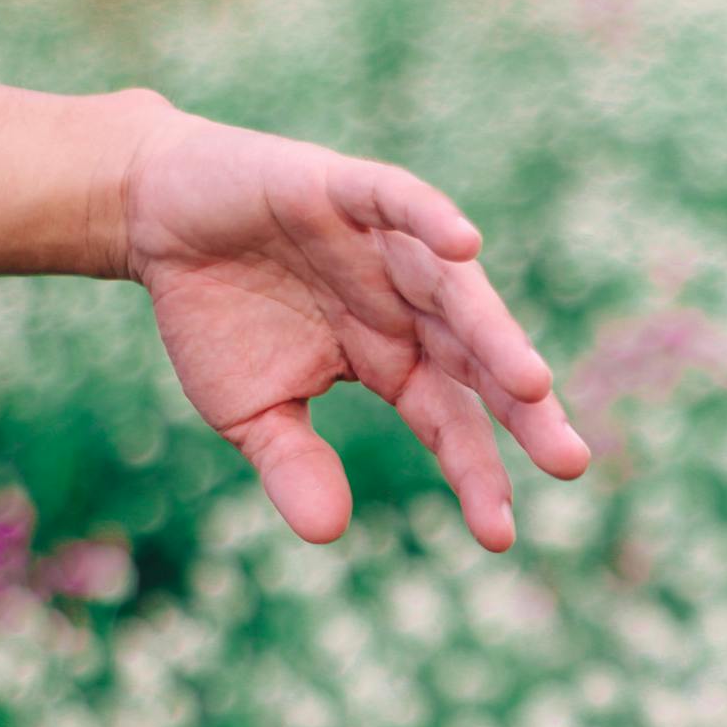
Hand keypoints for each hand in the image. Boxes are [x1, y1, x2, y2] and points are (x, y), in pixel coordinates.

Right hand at [119, 110, 588, 547]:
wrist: (157, 216)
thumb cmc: (216, 313)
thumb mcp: (249, 410)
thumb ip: (293, 463)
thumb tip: (329, 534)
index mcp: (394, 360)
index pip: (451, 422)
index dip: (477, 473)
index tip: (500, 537)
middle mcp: (405, 306)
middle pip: (477, 360)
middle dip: (524, 409)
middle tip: (569, 461)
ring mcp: (382, 247)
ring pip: (452, 289)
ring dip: (493, 332)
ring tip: (534, 383)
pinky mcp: (343, 189)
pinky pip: (397, 200)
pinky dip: (430, 218)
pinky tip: (466, 246)